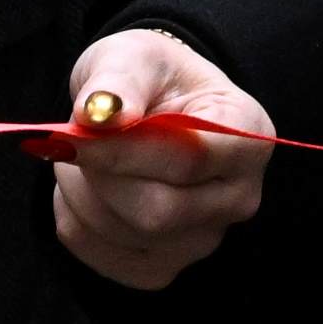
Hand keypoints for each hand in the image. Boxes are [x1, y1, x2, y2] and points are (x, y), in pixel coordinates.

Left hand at [50, 30, 274, 291]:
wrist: (151, 107)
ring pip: (122, 233)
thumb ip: (119, 81)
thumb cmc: (151, 78)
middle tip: (74, 138)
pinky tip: (88, 185)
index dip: (125, 149)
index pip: (190, 159)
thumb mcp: (135, 57)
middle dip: (99, 172)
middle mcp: (238, 197)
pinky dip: (74, 217)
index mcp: (249, 137)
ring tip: (85, 153)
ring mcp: (204, 240)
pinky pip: (99, 252)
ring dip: (79, 190)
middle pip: (157, 210)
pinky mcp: (162, 266)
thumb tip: (100, 114)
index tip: (77, 129)